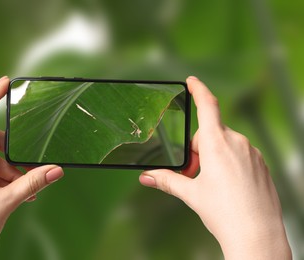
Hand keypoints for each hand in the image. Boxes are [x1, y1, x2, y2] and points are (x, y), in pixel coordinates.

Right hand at [139, 77, 291, 258]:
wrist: (256, 235)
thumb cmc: (225, 213)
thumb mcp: (191, 193)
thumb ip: (167, 180)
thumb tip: (147, 177)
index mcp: (217, 144)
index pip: (207, 106)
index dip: (198, 89)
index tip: (192, 81)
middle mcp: (237, 143)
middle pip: (211, 132)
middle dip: (198, 148)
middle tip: (193, 173)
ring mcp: (252, 153)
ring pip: (226, 144)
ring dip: (214, 155)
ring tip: (211, 182)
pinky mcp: (260, 163)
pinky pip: (240, 153)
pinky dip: (229, 162)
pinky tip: (227, 185)